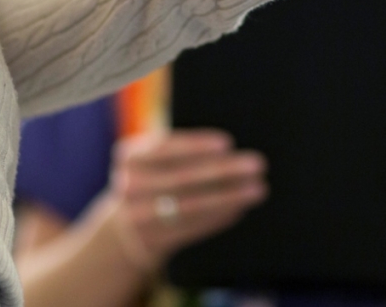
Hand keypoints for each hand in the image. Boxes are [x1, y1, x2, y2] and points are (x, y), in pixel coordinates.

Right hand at [108, 129, 266, 270]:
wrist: (128, 225)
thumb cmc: (158, 178)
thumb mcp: (159, 159)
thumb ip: (185, 150)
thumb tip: (231, 150)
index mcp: (130, 156)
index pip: (165, 147)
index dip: (196, 145)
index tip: (228, 143)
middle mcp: (129, 186)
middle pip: (183, 177)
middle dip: (224, 170)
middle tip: (257, 164)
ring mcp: (136, 217)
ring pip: (191, 206)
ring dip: (229, 197)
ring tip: (257, 189)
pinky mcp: (150, 241)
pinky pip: (191, 227)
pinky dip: (219, 216)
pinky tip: (240, 207)